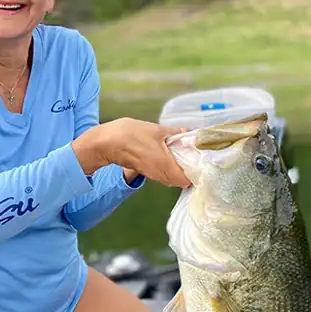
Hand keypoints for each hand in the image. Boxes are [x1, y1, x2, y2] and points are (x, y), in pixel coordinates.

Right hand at [75, 118, 190, 188]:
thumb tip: (189, 131)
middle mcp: (160, 174)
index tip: (202, 164)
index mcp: (166, 165)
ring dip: (178, 170)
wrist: (108, 142)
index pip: (187, 181)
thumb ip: (176, 133)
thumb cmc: (132, 135)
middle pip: (180, 181)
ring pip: (171, 178)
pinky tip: (170, 155)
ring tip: (185, 155)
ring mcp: (152, 175)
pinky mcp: (146, 172)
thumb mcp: (157, 130)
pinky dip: (169, 168)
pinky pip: (163, 174)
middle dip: (189, 172)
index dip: (196, 174)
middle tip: (196, 158)